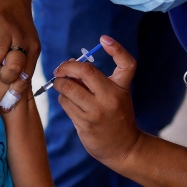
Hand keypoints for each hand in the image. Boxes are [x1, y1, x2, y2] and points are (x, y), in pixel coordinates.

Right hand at [0, 0, 39, 108]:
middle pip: (11, 69)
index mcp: (33, 47)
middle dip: (3, 74)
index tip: (8, 100)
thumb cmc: (18, 29)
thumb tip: (12, 95)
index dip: (15, 90)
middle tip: (0, 67)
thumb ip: (22, 67)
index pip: (25, 75)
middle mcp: (22, 38)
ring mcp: (6, 29)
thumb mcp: (27, 46)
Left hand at [53, 35, 142, 168]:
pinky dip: (62, 98)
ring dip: (60, 84)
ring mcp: (97, 111)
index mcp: (121, 88)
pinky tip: (67, 101)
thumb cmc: (116, 117)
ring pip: (69, 88)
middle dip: (67, 67)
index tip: (103, 39)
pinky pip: (65, 103)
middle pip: (85, 71)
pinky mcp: (85, 123)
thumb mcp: (114, 96)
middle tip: (60, 69)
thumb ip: (94, 81)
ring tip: (61, 86)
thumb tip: (68, 64)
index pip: (127, 64)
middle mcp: (111, 98)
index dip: (117, 48)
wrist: (124, 148)